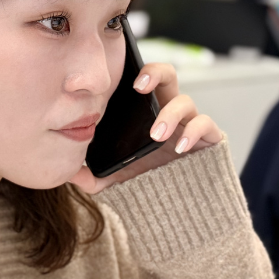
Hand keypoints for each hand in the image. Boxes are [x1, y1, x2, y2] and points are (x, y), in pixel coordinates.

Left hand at [69, 63, 222, 194]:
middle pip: (167, 75)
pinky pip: (207, 125)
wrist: (176, 206)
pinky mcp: (208, 139)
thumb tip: (69, 172)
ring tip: (156, 135)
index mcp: (146, 112)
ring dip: (170, 115)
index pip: (142, 80)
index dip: (135, 72)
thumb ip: (92, 176)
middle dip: (155, 73)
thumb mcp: (114, 178)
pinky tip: (180, 146)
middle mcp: (169, 110)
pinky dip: (194, 132)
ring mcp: (189, 123)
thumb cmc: (146, 182)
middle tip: (139, 88)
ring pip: (186, 101)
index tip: (123, 80)